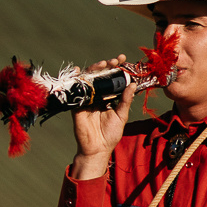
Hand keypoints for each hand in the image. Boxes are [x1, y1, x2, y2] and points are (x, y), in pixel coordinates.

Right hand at [70, 55, 134, 181]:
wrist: (97, 148)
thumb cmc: (110, 134)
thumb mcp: (121, 115)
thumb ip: (125, 100)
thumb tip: (132, 84)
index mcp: (108, 97)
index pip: (112, 79)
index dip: (117, 68)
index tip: (123, 59)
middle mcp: (97, 95)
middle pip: (100, 76)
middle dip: (106, 65)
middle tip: (115, 60)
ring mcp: (87, 98)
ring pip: (88, 79)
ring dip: (94, 69)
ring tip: (103, 64)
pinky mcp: (77, 103)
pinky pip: (74, 88)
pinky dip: (75, 78)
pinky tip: (77, 70)